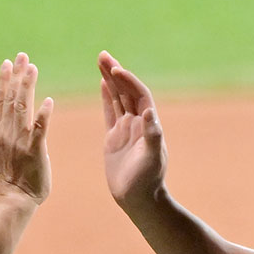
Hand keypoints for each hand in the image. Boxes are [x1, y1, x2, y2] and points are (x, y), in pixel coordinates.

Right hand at [0, 52, 51, 202]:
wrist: (15, 199)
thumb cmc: (12, 177)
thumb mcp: (1, 150)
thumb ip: (5, 132)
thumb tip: (5, 117)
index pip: (0, 101)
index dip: (4, 81)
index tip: (8, 62)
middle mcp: (7, 133)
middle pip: (11, 99)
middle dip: (17, 76)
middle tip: (22, 56)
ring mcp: (20, 142)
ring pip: (22, 109)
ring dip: (27, 87)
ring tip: (32, 69)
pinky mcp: (34, 152)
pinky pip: (39, 130)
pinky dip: (43, 115)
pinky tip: (48, 101)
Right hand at [98, 51, 166, 211]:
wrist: (139, 199)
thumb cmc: (148, 180)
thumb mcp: (152, 158)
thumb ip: (152, 135)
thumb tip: (149, 113)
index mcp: (149, 124)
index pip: (139, 95)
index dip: (129, 81)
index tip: (116, 69)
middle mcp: (139, 123)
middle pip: (127, 91)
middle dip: (115, 73)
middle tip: (103, 55)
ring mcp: (126, 129)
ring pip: (117, 98)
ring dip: (110, 80)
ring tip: (101, 61)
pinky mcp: (114, 138)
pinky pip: (110, 112)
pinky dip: (107, 97)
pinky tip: (102, 84)